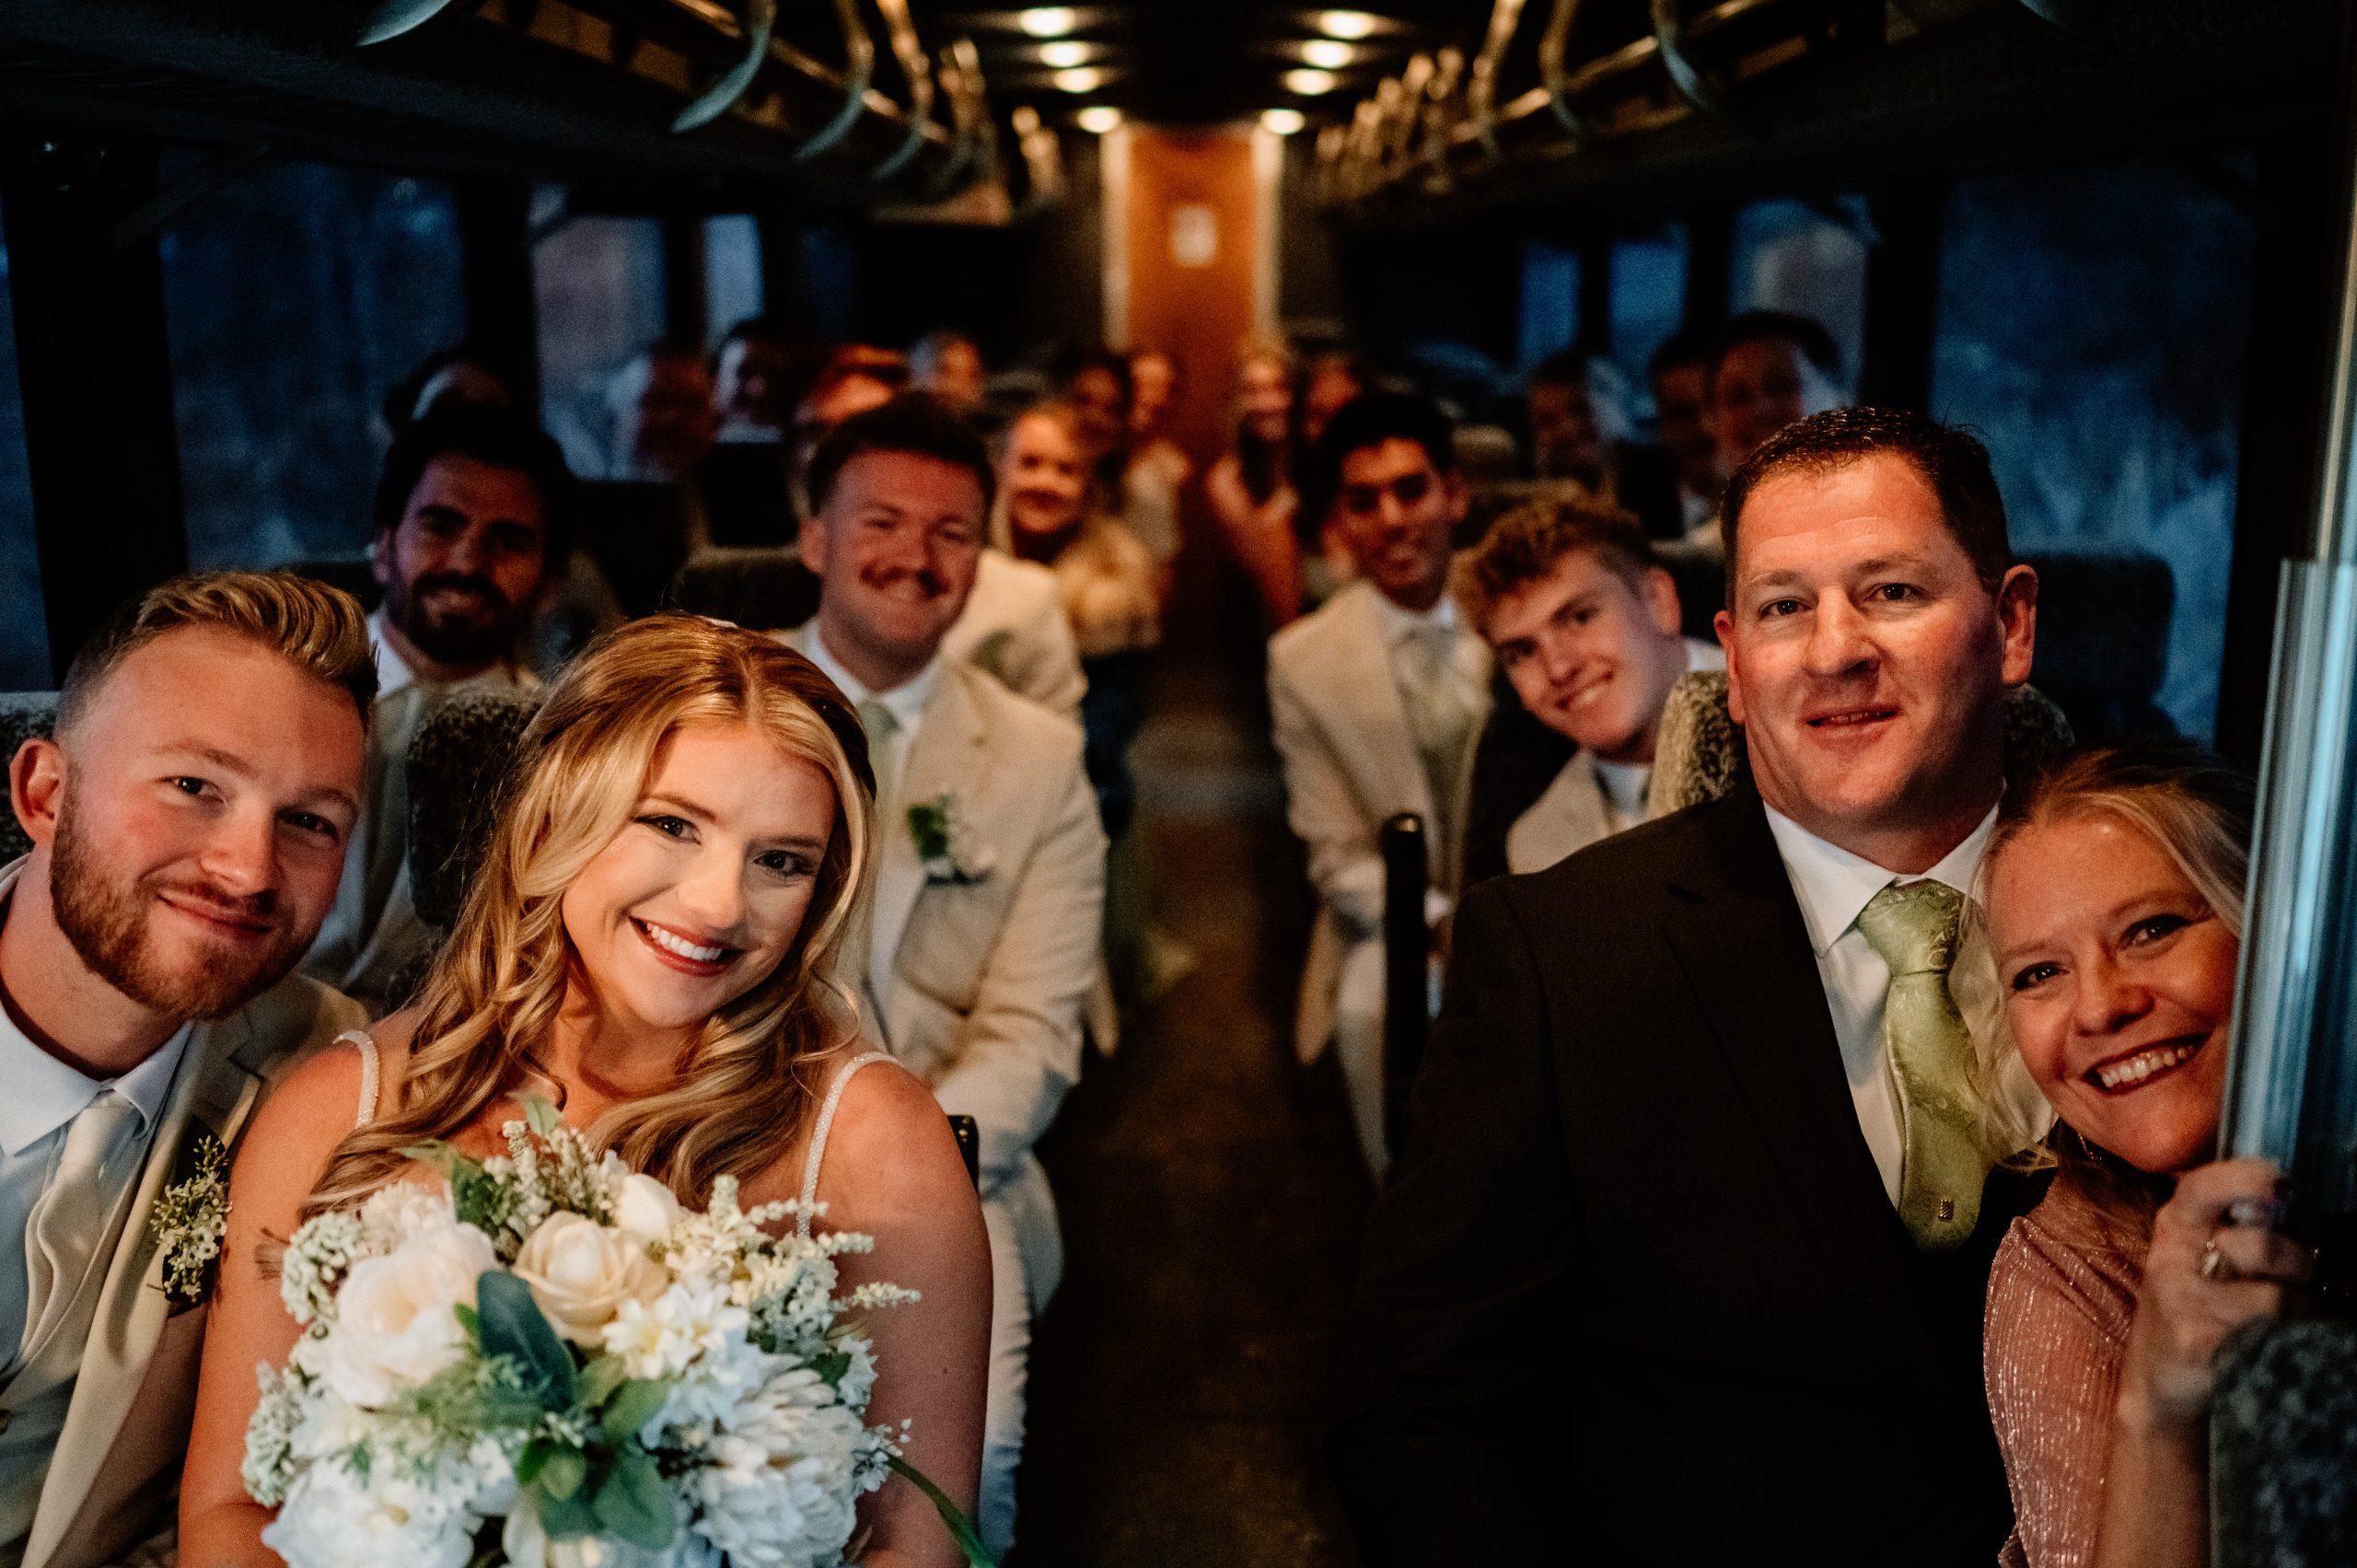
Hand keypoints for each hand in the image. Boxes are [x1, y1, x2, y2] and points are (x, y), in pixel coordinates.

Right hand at [2119, 1157, 2313, 1432]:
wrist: (2160, 1390)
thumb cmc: (2194, 1317)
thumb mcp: (2199, 1261)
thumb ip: (2234, 1228)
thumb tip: (2288, 1195)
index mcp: (2174, 1231)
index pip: (2202, 1189)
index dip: (2244, 1178)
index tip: (2282, 1185)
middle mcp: (2170, 1260)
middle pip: (2260, 1246)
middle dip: (2295, 1264)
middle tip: (2289, 1279)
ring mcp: (2180, 1304)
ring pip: (2277, 1298)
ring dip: (2295, 1314)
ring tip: (2274, 1323)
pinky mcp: (2197, 1343)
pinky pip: (2269, 1335)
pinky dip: (2282, 1343)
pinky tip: (2264, 1349)